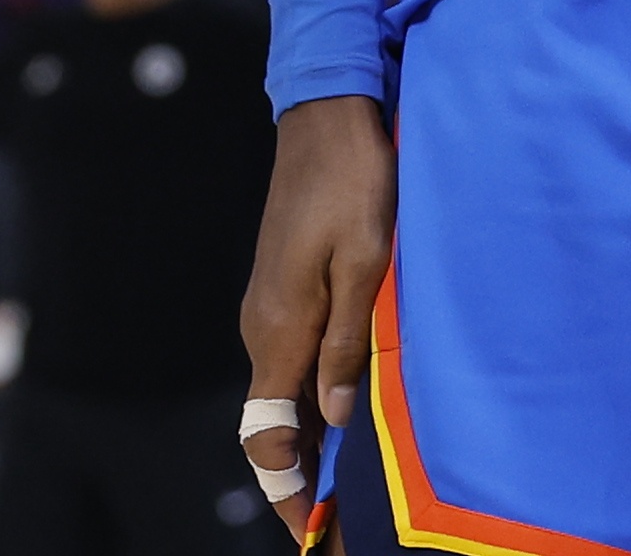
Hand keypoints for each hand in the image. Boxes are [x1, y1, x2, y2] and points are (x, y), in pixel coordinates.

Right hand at [239, 97, 391, 534]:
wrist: (328, 117)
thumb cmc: (355, 182)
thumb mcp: (367, 262)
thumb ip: (348, 341)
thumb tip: (333, 418)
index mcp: (280, 326)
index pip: (265, 430)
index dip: (283, 485)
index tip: (309, 530)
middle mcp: (263, 324)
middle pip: (271, 418)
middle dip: (300, 470)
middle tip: (340, 511)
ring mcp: (269, 304)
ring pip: (282, 387)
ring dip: (309, 430)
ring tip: (352, 470)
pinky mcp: (283, 286)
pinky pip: (292, 356)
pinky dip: (310, 391)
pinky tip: (347, 399)